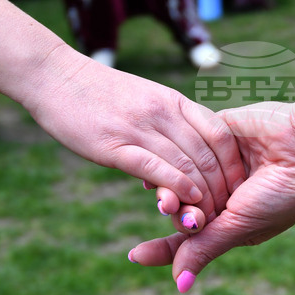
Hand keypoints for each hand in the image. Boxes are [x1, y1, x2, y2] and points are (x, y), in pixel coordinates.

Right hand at [18, 45, 245, 219]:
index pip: (220, 133)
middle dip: (222, 187)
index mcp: (174, 101)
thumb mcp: (146, 99)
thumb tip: (188, 157)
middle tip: (227, 213)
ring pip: (186, 164)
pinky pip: (155, 167)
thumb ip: (169, 123)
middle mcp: (162, 112)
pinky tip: (184, 202)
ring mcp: (139, 127)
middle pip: (208, 154)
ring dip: (202, 195)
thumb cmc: (99, 93)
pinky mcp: (114, 144)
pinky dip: (175, 186)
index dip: (233, 164)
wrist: (55, 76)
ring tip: (208, 218)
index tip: (238, 188)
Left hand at [129, 64, 294, 291]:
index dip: (164, 247)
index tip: (135, 255)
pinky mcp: (219, 131)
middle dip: (173, 209)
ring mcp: (221, 162)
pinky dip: (182, 151)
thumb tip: (178, 284)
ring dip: (175, 184)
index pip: (189, 236)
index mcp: (233, 220)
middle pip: (182, 204)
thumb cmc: (284, 194)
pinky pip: (190, 141)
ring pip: (182, 173)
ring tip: (168, 191)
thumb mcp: (241, 226)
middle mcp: (225, 192)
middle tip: (168, 207)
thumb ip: (205, 248)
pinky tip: (169, 157)